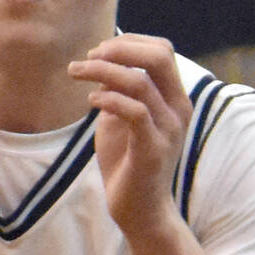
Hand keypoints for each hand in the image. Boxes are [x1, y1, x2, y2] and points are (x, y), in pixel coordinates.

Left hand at [69, 35, 189, 241]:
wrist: (139, 210)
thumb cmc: (126, 164)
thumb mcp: (119, 122)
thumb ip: (116, 95)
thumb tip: (100, 69)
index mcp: (174, 98)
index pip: (162, 51)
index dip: (129, 43)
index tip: (97, 50)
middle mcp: (177, 108)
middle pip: (159, 56)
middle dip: (120, 49)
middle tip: (88, 56)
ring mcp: (168, 128)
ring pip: (139, 82)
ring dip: (102, 72)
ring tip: (76, 72)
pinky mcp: (153, 148)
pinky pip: (134, 112)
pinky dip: (109, 100)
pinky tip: (90, 101)